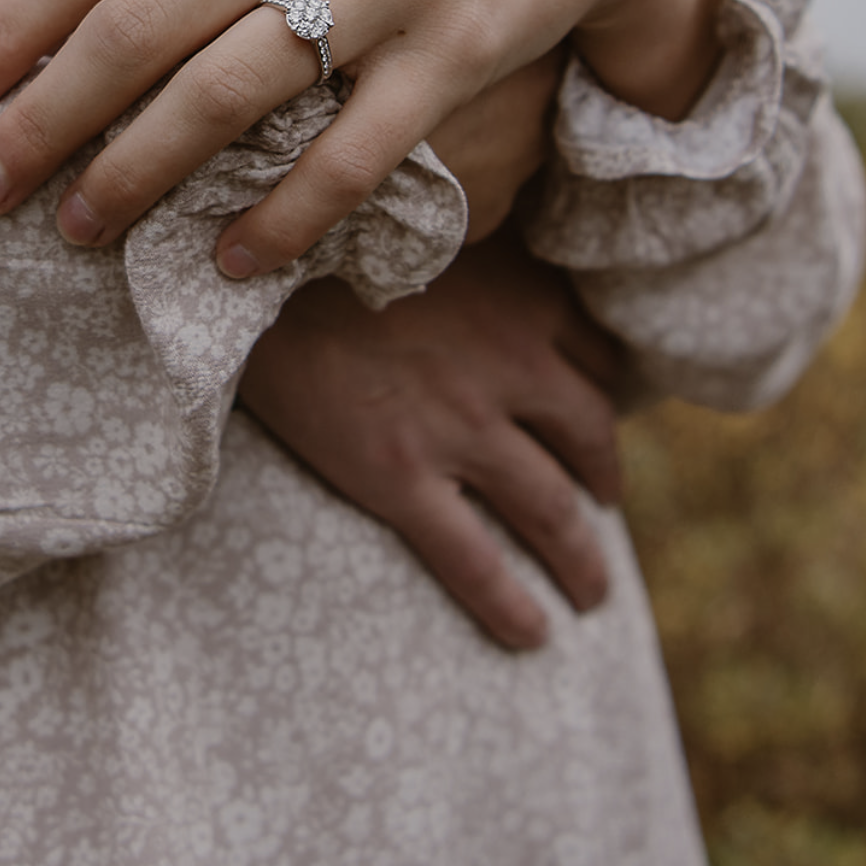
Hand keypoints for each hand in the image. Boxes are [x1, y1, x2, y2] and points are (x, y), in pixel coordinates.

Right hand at [237, 234, 623, 649]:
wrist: (260, 268)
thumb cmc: (338, 237)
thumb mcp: (434, 230)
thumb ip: (482, 256)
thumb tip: (495, 278)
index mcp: (524, 301)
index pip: (598, 359)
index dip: (605, 395)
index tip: (599, 416)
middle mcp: (511, 366)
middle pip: (591, 439)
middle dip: (605, 481)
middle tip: (605, 503)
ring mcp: (460, 427)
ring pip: (550, 510)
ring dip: (581, 559)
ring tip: (591, 591)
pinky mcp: (400, 476)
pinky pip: (473, 559)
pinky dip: (509, 604)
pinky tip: (533, 635)